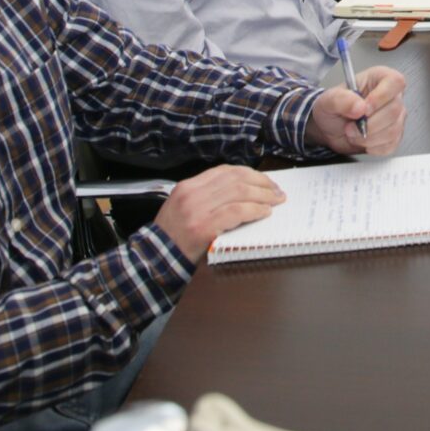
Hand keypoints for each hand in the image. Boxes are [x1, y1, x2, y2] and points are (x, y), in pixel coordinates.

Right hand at [153, 164, 285, 263]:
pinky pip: (236, 212)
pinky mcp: (203, 227)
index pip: (225, 171)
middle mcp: (192, 193)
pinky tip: (264, 213)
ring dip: (263, 196)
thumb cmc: (172, 237)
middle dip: (261, 183)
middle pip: (236, 178)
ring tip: (275, 201)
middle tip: (276, 190)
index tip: (264, 180)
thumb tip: (240, 191)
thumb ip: (205, 196)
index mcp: (187, 186)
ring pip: (239, 192)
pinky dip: (254, 210)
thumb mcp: (182, 207)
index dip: (249, 174)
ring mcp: (196, 210)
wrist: (153, 260)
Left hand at [308, 65, 407, 155]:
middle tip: (350, 126)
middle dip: (369, 124)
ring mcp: (396, 117)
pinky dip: (373, 147)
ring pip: (393, 130)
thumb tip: (359, 106)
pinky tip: (363, 141)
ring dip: (368, 138)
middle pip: (394, 110)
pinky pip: (390, 145)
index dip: (382, 96)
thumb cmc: (333, 109)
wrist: (330, 129)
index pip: (395, 82)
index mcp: (379, 79)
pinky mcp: (394, 135)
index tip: (365, 109)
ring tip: (354, 134)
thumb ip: (341, 100)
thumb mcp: (328, 100)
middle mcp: (391, 97)